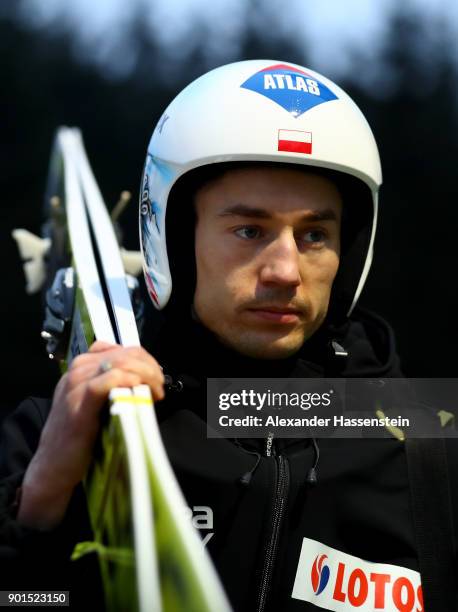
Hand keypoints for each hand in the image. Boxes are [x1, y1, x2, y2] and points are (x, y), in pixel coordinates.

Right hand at [17, 341, 164, 529]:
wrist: (54, 465)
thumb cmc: (80, 436)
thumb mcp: (97, 403)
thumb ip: (114, 386)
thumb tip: (146, 380)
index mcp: (83, 367)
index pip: (121, 349)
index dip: (145, 359)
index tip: (157, 377)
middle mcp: (78, 370)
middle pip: (124, 354)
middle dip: (149, 367)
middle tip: (160, 386)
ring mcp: (76, 384)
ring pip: (119, 363)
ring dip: (145, 374)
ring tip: (155, 392)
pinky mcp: (79, 402)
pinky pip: (109, 380)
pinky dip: (129, 381)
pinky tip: (139, 392)